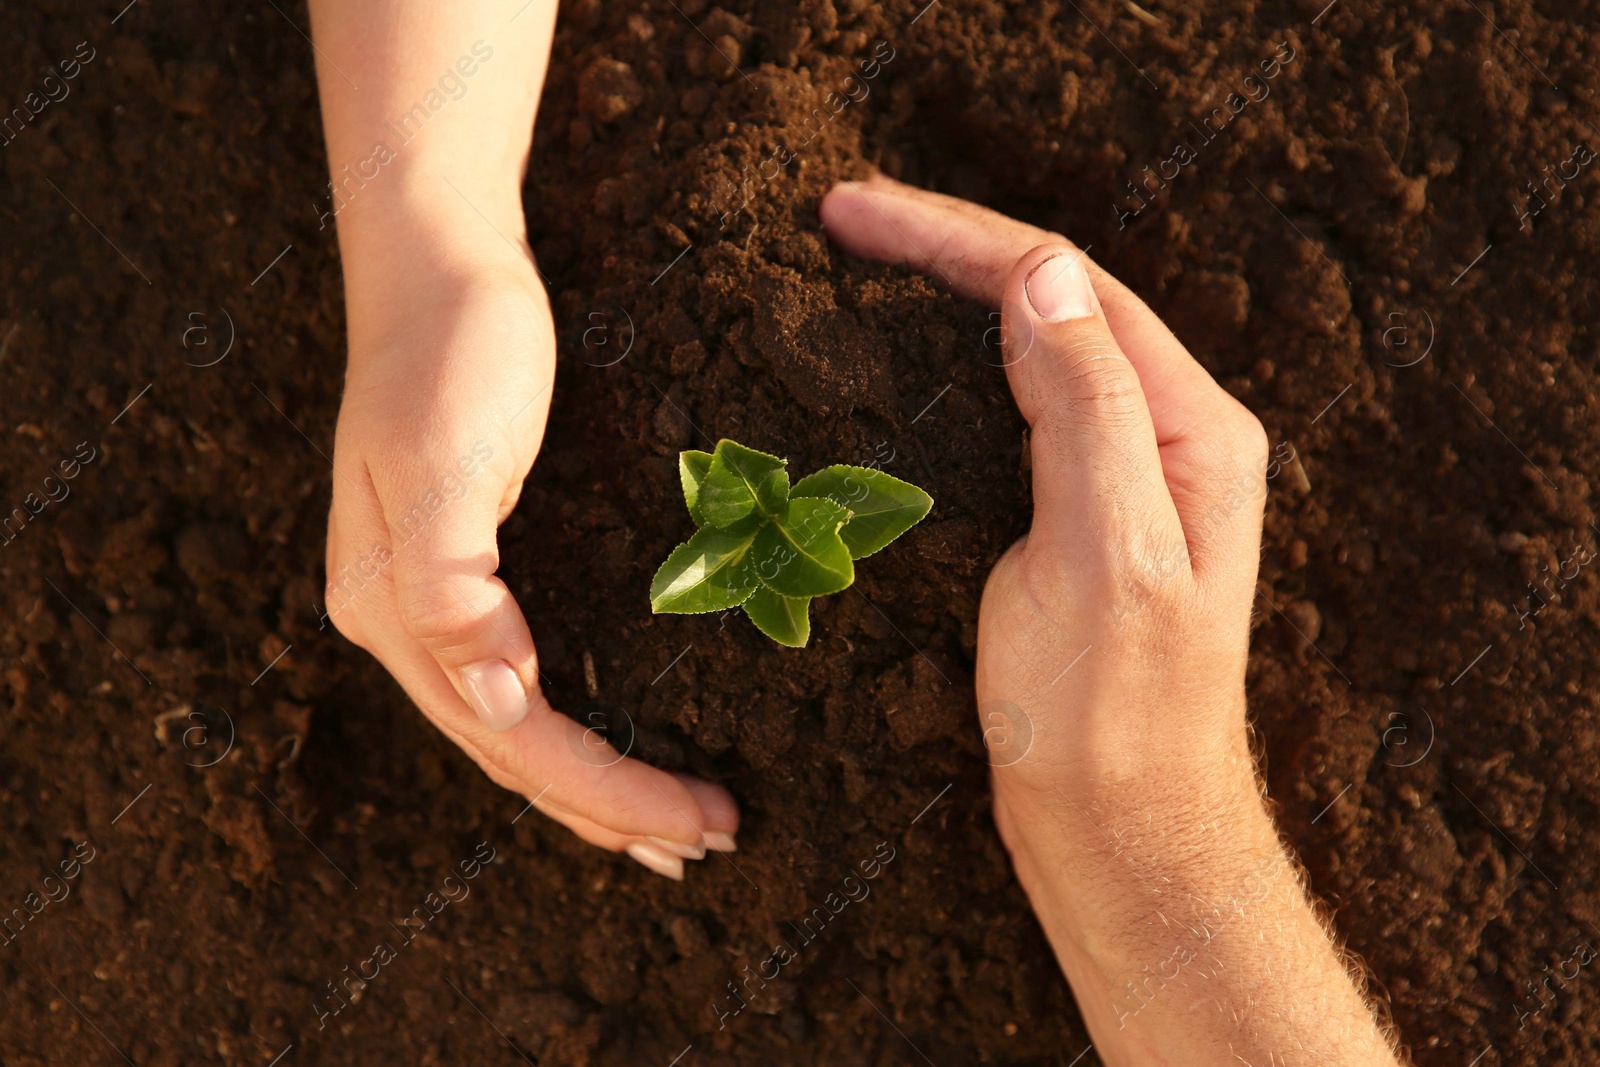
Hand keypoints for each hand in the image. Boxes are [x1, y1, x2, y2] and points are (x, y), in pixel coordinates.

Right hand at [323, 197, 736, 879]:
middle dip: (612, 810)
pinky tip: (618, 746)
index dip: (607, 792)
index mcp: (392, 610)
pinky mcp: (468, 572)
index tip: (702, 819)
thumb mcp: (446, 458)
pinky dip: (576, 732)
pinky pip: (524, 684)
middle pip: (514, 754)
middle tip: (713, 841)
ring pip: (517, 730)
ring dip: (594, 789)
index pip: (514, 739)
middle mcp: (405, 624)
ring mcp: (432, 601)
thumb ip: (448, 586)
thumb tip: (489, 702)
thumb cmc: (453, 349)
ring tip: (675, 825)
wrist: (440, 264)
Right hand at [821, 177, 1398, 1064]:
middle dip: (947, 249)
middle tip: (840, 219)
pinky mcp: (1077, 518)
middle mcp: (1166, 436)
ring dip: (947, 297)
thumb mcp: (1107, 561)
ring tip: (862, 264)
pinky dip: (948, 367)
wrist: (1122, 835)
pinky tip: (901, 362)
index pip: (1068, 287)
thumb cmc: (1114, 721)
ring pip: (1030, 348)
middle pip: (1052, 300)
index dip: (958, 238)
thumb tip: (1042, 273)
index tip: (850, 216)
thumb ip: (1087, 411)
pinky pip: (1013, 408)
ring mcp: (1124, 476)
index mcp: (1189, 430)